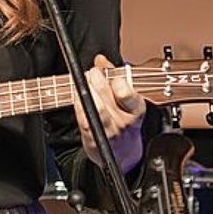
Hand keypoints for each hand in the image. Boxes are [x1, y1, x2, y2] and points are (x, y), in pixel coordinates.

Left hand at [74, 54, 145, 173]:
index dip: (114, 79)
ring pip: (96, 108)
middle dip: (97, 80)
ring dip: (87, 90)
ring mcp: (110, 131)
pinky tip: (77, 95)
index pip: (127, 92)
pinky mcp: (94, 137)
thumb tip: (101, 59)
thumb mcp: (125, 99)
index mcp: (136, 109)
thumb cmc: (123, 120)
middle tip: (91, 72)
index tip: (105, 70)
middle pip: (108, 96)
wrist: (122, 154)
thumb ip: (113, 76)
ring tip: (84, 81)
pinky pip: (83, 117)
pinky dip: (78, 103)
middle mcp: (125, 121)